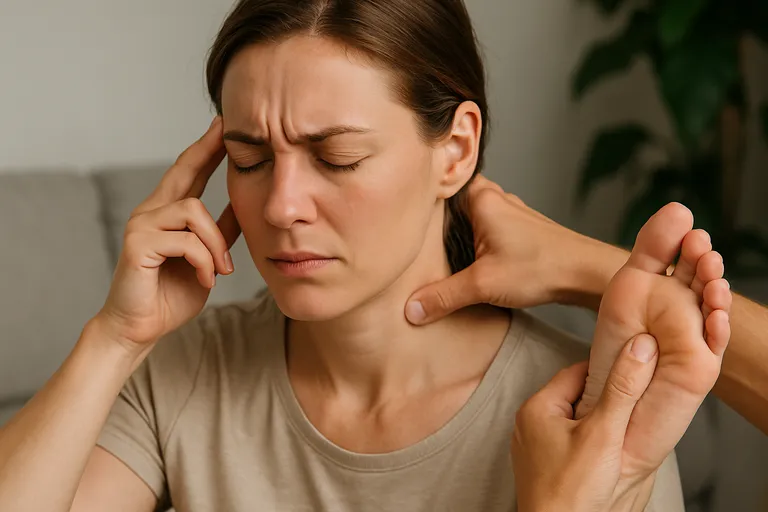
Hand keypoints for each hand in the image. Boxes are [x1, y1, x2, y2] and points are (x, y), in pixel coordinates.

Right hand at [92, 117, 240, 351]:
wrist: (140, 327)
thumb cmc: (172, 294)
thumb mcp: (206, 257)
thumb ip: (220, 231)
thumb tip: (243, 205)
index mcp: (166, 213)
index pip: (188, 171)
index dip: (206, 148)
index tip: (224, 127)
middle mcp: (150, 212)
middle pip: (183, 170)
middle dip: (207, 150)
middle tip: (228, 132)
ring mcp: (141, 225)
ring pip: (194, 211)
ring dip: (216, 243)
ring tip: (221, 269)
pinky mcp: (138, 245)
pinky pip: (186, 240)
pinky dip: (204, 261)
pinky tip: (206, 278)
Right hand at [405, 176, 618, 324]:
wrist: (588, 274)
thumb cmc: (542, 269)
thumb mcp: (483, 285)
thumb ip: (443, 296)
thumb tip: (410, 310)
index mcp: (482, 199)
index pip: (441, 187)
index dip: (422, 200)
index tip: (404, 215)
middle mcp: (497, 198)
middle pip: (456, 200)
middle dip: (440, 218)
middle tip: (418, 236)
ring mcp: (513, 211)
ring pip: (475, 213)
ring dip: (462, 228)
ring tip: (442, 249)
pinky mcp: (524, 228)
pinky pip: (491, 225)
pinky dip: (480, 237)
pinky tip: (474, 258)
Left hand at [512, 335, 660, 511]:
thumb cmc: (571, 492)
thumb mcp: (603, 434)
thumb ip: (622, 390)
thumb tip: (640, 348)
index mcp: (536, 407)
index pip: (578, 371)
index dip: (610, 371)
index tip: (635, 372)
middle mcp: (529, 424)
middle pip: (577, 396)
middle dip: (606, 399)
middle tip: (635, 404)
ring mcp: (534, 448)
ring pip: (575, 421)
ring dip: (600, 423)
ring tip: (623, 431)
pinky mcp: (544, 468)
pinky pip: (571, 444)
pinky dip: (591, 444)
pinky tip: (609, 455)